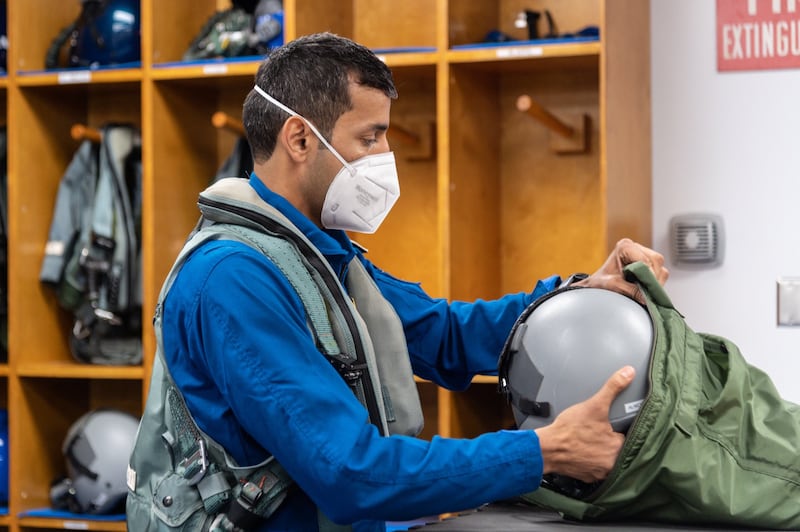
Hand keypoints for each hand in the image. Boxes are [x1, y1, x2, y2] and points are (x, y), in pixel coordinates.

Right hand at [534, 366, 634, 483]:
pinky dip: (590, 460)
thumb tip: (628, 373)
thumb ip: (613, 387)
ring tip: (589, 440)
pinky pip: (595, 468)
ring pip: (606, 459)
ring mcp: (599, 473)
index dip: (619, 428)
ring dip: (601, 452)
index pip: (628, 436)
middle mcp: (612, 464)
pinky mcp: (587, 477)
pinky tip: (582, 451)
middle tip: (596, 431)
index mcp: (618, 447)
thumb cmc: (568, 430)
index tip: (610, 425)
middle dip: (609, 440)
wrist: (546, 448)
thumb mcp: (594, 405)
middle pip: (618, 449)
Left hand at [576, 238, 668, 303]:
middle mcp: (636, 247)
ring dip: (655, 282)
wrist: (598, 285)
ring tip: (643, 292)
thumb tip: (646, 298)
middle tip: (646, 292)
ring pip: (660, 267)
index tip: (646, 289)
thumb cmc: (601, 282)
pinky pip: (661, 274)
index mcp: (625, 246)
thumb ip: (629, 290)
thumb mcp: (612, 286)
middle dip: (652, 278)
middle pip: (656, 261)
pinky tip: (645, 290)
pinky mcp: (650, 265)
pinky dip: (656, 283)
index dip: (647, 275)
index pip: (644, 259)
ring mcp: (645, 255)